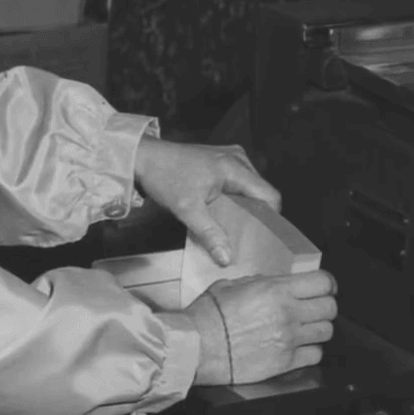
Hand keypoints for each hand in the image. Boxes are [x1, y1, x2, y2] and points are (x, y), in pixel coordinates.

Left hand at [133, 137, 281, 265]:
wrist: (143, 156)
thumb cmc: (165, 177)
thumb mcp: (187, 209)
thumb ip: (210, 233)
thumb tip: (227, 258)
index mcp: (235, 167)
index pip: (269, 195)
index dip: (271, 218)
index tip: (262, 237)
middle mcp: (238, 159)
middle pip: (261, 192)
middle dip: (256, 215)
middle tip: (246, 237)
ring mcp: (230, 157)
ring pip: (250, 188)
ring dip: (244, 207)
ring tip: (234, 227)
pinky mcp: (221, 160)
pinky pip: (238, 182)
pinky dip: (234, 198)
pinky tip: (223, 212)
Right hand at [191, 271, 337, 385]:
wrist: (196, 347)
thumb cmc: (208, 316)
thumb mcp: (232, 285)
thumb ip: (260, 282)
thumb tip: (274, 284)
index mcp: (277, 290)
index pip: (323, 282)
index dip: (327, 284)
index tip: (324, 287)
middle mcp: (288, 314)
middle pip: (330, 307)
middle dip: (325, 306)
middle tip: (315, 308)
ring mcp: (289, 340)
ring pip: (327, 332)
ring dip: (319, 329)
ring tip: (307, 329)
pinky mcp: (285, 363)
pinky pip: (315, 355)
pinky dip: (311, 351)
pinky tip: (300, 348)